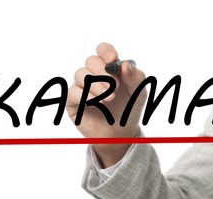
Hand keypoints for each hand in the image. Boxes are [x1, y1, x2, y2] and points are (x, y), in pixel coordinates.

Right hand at [66, 43, 146, 166]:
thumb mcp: (139, 93)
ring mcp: (82, 87)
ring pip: (80, 74)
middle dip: (103, 71)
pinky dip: (86, 95)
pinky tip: (98, 103)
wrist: (122, 134)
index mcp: (110, 68)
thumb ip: (135, 77)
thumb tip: (124, 65)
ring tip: (110, 98)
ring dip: (96, 84)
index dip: (106, 52)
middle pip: (90, 60)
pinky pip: (73, 92)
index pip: (102, 50)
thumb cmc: (129, 110)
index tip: (113, 60)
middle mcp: (94, 75)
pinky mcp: (73, 102)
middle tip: (115, 85)